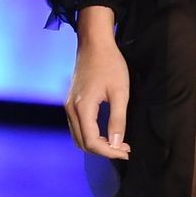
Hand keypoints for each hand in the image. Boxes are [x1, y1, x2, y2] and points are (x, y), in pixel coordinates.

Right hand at [66, 37, 130, 157]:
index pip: (92, 142)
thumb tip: (117, 144)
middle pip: (83, 144)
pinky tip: (106, 133)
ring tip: (118, 143)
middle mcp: (71, 110)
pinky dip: (91, 136)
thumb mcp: (119, 93)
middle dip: (104, 151)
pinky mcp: (71, 103)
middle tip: (124, 149)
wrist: (94, 44)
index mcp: (82, 108)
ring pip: (79, 138)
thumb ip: (118, 120)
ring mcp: (69, 106)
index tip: (126, 152)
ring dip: (97, 145)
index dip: (109, 152)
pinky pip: (78, 128)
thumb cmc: (110, 64)